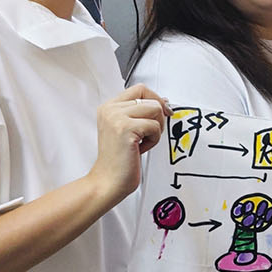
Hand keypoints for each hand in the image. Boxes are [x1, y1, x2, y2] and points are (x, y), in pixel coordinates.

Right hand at [88, 85, 169, 204]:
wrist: (107, 182)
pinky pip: (155, 126)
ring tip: (142, 142)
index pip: (140, 89)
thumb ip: (139, 113)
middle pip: (150, 98)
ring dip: (156, 129)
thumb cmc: (119, 160)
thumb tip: (163, 102)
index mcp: (109, 107)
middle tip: (148, 134)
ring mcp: (116, 117)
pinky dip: (154, 140)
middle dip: (158, 117)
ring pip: (156, 109)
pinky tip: (139, 149)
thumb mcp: (126, 129)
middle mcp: (110, 109)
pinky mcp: (125, 128)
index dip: (156, 99)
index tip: (163, 112)